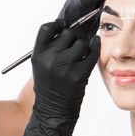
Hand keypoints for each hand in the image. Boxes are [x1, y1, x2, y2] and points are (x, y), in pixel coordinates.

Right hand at [20, 20, 100, 135]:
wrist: (52, 110)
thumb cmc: (49, 85)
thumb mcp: (42, 64)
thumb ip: (51, 47)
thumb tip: (68, 27)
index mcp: (38, 54)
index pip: (48, 28)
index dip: (58, 24)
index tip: (64, 26)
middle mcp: (50, 59)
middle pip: (67, 33)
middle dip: (72, 37)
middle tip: (73, 46)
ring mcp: (65, 67)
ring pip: (81, 43)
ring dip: (83, 46)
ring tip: (79, 56)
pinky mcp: (79, 74)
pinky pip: (91, 53)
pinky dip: (95, 47)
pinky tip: (96, 44)